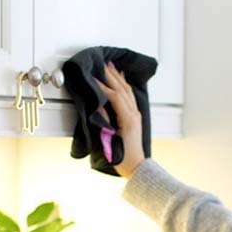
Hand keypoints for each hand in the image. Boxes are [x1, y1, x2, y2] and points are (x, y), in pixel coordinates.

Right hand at [92, 61, 144, 178]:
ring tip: (111, 66)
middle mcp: (134, 114)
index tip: (94, 78)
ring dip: (119, 77)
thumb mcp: (110, 140)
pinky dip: (124, 85)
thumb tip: (98, 106)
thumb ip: (105, 121)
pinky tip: (122, 78)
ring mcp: (136, 114)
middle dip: (112, 76)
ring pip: (127, 91)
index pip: (115, 97)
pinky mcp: (135, 117)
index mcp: (128, 119)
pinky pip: (130, 96)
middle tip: (103, 64)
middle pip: (122, 90)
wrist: (136, 166)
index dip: (104, 87)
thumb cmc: (123, 158)